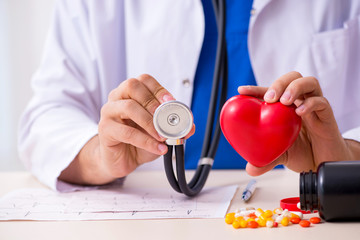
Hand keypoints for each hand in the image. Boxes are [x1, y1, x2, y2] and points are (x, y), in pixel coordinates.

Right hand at [59, 74, 193, 184]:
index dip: (159, 89)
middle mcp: (117, 98)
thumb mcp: (160, 133)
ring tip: (163, 136)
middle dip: (152, 101)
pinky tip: (158, 148)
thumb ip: (175, 128)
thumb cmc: (138, 141)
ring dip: (150, 122)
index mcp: (131, 93)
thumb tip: (190, 126)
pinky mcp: (105, 129)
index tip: (171, 102)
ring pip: (128, 107)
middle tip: (165, 118)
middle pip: (132, 86)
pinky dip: (146, 141)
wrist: (121, 160)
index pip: (144, 80)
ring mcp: (109, 112)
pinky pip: (126, 132)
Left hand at [238, 71, 353, 175]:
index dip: (256, 89)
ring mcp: (314, 108)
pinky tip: (300, 112)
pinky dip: (310, 104)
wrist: (323, 163)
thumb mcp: (280, 155)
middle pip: (292, 78)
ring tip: (284, 100)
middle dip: (279, 83)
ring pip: (309, 83)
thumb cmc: (303, 152)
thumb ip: (265, 160)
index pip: (271, 91)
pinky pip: (322, 103)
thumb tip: (250, 168)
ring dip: (295, 88)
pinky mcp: (327, 117)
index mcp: (285, 108)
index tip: (242, 90)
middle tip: (270, 98)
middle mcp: (300, 103)